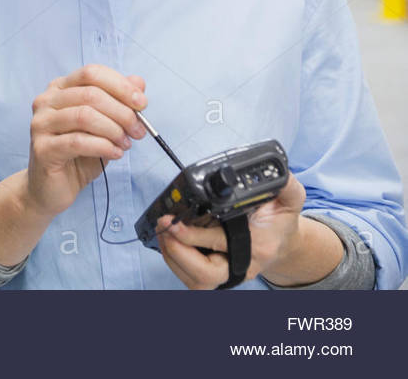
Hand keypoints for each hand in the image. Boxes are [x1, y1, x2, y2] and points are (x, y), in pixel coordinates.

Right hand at [24, 64, 147, 218]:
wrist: (51, 189)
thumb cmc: (78, 155)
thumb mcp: (105, 126)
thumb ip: (119, 102)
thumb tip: (138, 81)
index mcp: (60, 89)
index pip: (91, 73)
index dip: (120, 86)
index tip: (142, 104)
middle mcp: (46, 101)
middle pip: (90, 94)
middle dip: (122, 112)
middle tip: (138, 131)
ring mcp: (41, 124)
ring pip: (84, 116)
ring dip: (114, 130)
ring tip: (125, 144)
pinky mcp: (42, 148)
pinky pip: (78, 142)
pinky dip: (103, 147)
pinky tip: (114, 154)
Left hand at [154, 172, 307, 288]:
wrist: (283, 243)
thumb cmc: (280, 220)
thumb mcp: (289, 199)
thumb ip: (283, 184)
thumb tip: (277, 170)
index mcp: (258, 245)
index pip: (220, 242)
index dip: (192, 235)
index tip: (174, 222)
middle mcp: (243, 266)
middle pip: (205, 274)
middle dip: (178, 252)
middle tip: (164, 227)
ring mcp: (230, 274)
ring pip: (195, 281)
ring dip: (172, 257)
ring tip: (163, 231)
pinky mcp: (218, 276)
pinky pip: (191, 279)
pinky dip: (175, 262)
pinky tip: (170, 241)